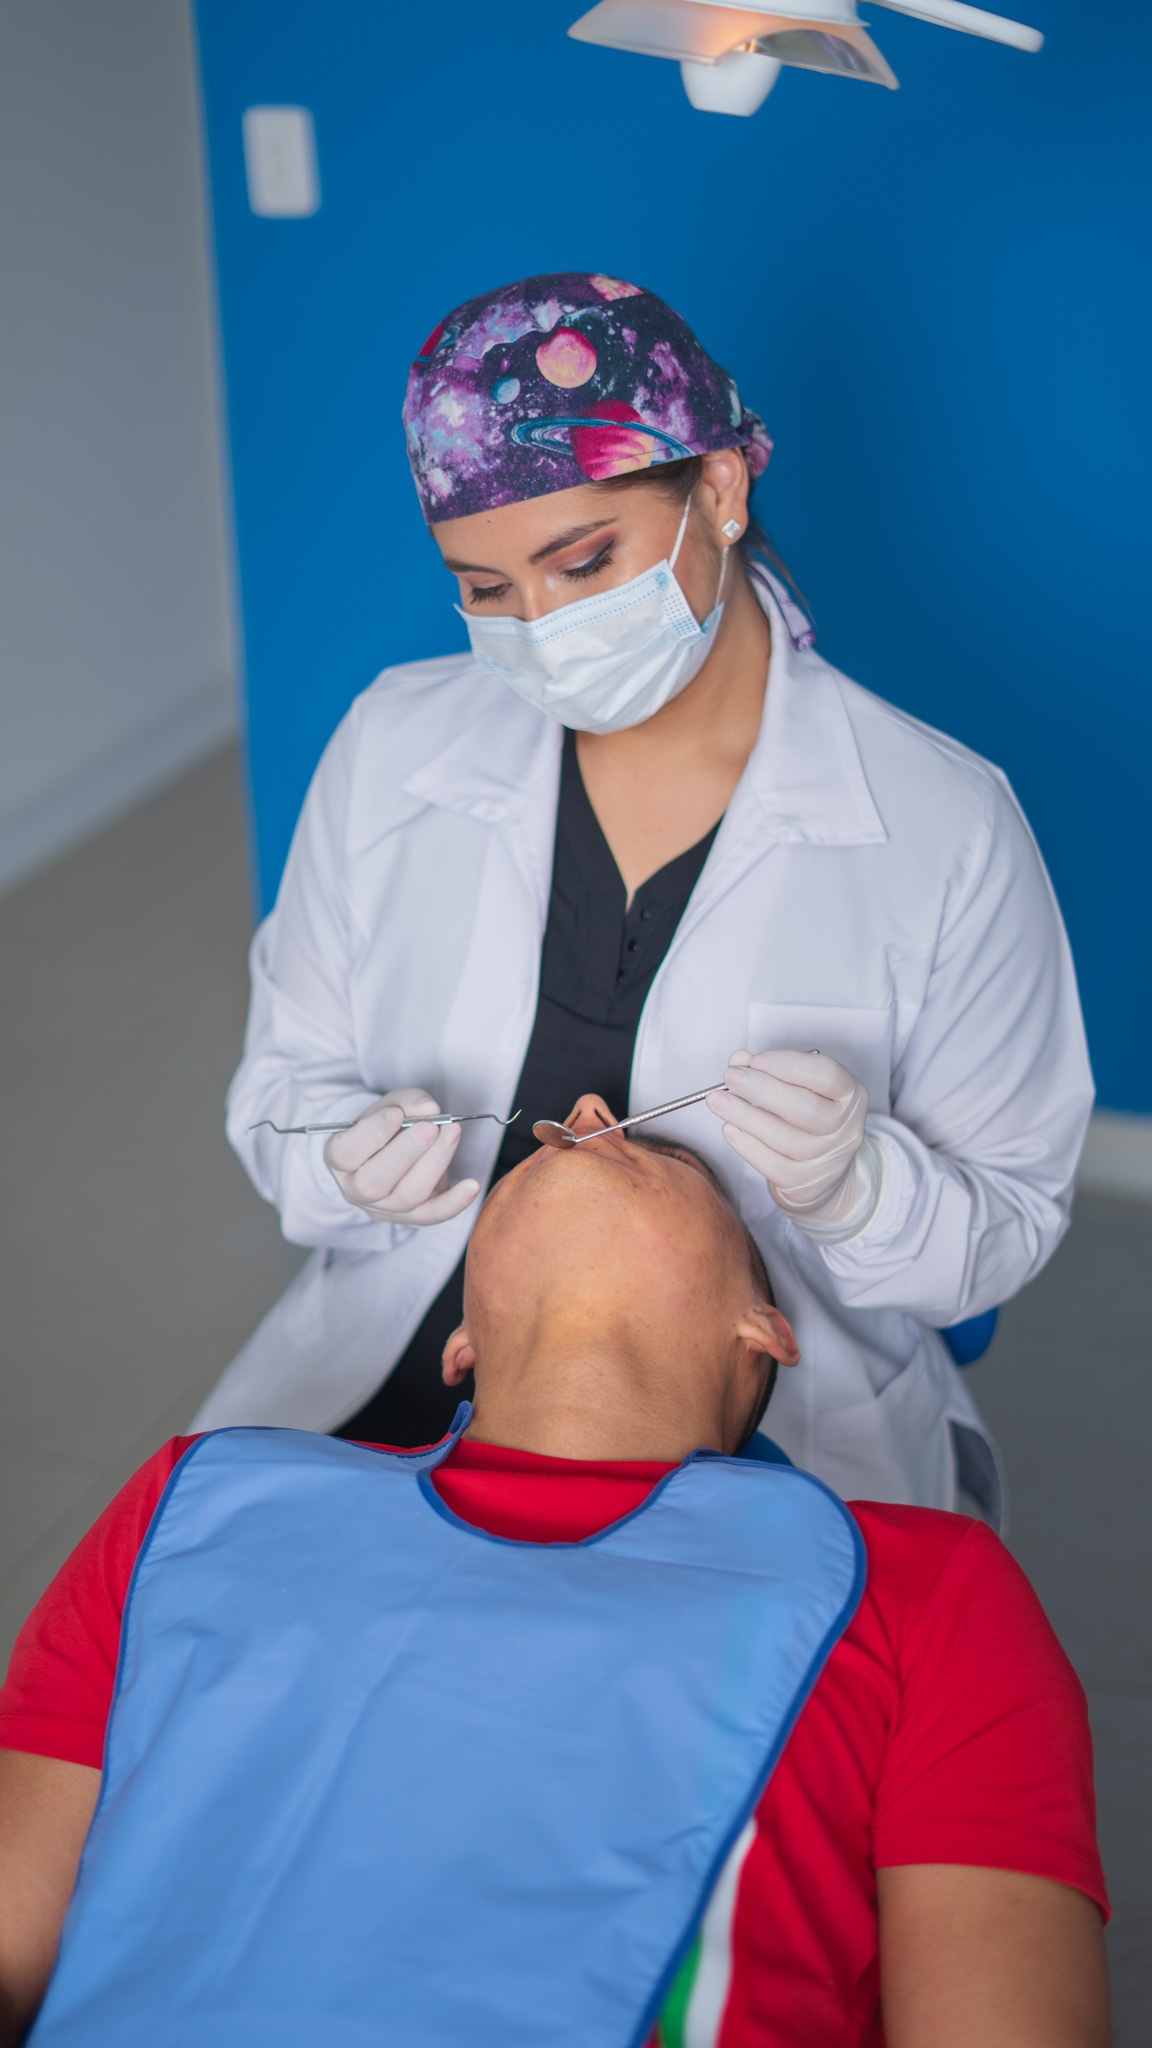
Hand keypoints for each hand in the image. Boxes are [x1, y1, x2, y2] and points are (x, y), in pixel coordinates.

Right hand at [324, 1089, 480, 1225]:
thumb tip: (429, 1108)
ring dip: (434, 1163)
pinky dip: (455, 1202)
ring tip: (452, 1133)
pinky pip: (434, 1215)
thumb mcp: (389, 1106)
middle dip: (406, 1152)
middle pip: (375, 1182)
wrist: (390, 1155)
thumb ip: (406, 1102)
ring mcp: (386, 1208)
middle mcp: (357, 1189)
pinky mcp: (414, 1217)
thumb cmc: (385, 1128)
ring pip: (408, 1195)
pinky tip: (472, 1185)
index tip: (396, 1114)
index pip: (346, 1153)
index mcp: (340, 1160)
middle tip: (431, 1127)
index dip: (371, 1134)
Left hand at [707, 1049, 877, 1231]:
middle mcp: (845, 1128)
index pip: (826, 1074)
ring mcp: (827, 1159)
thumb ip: (771, 1070)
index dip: (788, 1065)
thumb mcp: (801, 1089)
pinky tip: (729, 1129)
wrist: (825, 1176)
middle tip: (731, 1077)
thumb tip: (739, 1061)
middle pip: (803, 1107)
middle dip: (762, 1089)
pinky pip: (772, 1165)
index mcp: (850, 1095)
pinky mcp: (805, 1184)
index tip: (755, 1060)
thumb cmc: (808, 1121)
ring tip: (718, 1101)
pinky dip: (747, 1146)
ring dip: (745, 1116)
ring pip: (784, 1137)